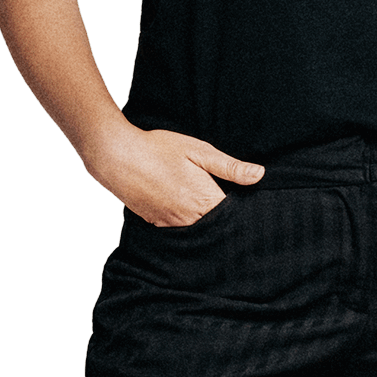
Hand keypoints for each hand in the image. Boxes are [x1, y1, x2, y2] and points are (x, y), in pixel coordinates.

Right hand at [88, 124, 263, 226]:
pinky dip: (187, 220)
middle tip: (231, 200)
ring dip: (205, 218)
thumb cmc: (160, 149)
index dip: (243, 208)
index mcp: (202, 200)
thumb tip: (259, 175)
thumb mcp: (200, 151)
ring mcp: (168, 223)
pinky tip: (187, 204)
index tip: (251, 201)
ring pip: (197, 227)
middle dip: (225, 215)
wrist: (117, 157)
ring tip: (208, 201)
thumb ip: (230, 167)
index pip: (232, 214)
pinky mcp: (155, 222)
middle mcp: (187, 218)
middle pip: (215, 223)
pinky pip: (178, 227)